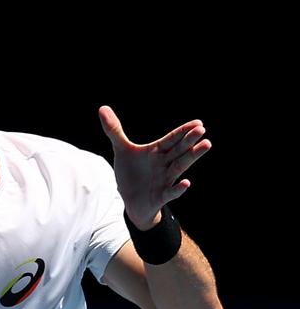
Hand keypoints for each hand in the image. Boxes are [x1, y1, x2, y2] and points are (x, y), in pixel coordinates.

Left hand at [98, 106, 210, 228]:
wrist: (131, 201)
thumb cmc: (131, 173)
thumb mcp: (121, 150)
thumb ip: (114, 130)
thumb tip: (102, 108)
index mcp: (157, 152)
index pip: (172, 139)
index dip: (183, 131)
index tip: (198, 123)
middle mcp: (164, 164)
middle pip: (179, 150)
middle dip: (189, 140)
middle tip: (201, 130)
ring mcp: (165, 180)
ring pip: (180, 167)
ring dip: (192, 157)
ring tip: (206, 145)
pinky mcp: (161, 196)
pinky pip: (171, 192)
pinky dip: (178, 188)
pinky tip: (186, 183)